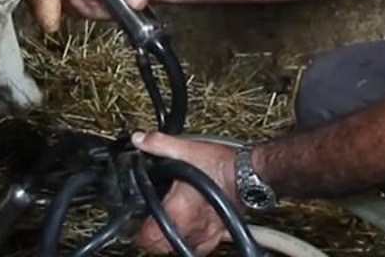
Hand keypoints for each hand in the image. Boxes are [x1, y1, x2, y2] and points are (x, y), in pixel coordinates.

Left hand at [131, 131, 238, 255]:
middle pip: (160, 248)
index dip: (137, 233)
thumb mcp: (187, 149)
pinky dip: (189, 241)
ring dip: (167, 241)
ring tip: (164, 226)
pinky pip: (199, 248)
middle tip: (146, 224)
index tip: (134, 222)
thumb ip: (159, 144)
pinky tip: (186, 231)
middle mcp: (190, 227)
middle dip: (150, 238)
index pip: (148, 238)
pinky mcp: (217, 234)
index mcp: (178, 210)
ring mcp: (205, 234)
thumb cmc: (222, 165)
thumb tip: (140, 139)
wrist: (250, 174)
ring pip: (177, 250)